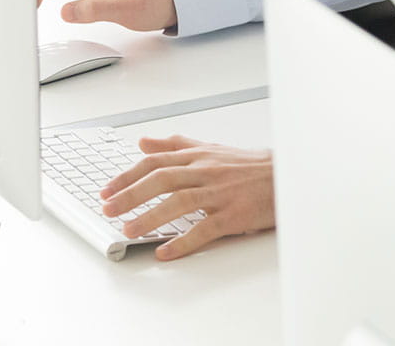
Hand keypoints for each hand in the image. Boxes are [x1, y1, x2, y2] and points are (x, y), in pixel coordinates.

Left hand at [99, 135, 274, 259]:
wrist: (288, 177)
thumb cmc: (250, 167)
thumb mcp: (211, 149)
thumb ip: (176, 146)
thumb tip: (143, 142)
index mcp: (199, 156)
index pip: (156, 162)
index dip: (128, 175)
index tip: (107, 190)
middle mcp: (207, 171)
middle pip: (163, 178)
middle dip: (131, 194)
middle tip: (108, 208)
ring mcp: (221, 193)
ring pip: (180, 201)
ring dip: (151, 216)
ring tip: (129, 230)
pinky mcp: (235, 215)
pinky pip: (206, 229)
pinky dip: (184, 241)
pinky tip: (166, 252)